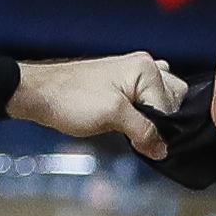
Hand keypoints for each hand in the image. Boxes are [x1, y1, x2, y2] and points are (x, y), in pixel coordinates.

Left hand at [13, 53, 193, 159]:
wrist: (40, 94)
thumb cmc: (72, 100)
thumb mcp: (112, 117)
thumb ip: (143, 132)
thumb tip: (163, 149)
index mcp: (146, 69)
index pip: (173, 105)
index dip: (162, 129)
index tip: (147, 144)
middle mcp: (145, 66)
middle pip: (175, 99)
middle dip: (162, 120)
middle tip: (140, 135)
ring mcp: (134, 73)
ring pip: (162, 99)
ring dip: (155, 117)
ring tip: (134, 130)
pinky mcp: (123, 83)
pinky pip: (147, 98)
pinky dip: (144, 113)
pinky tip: (131, 124)